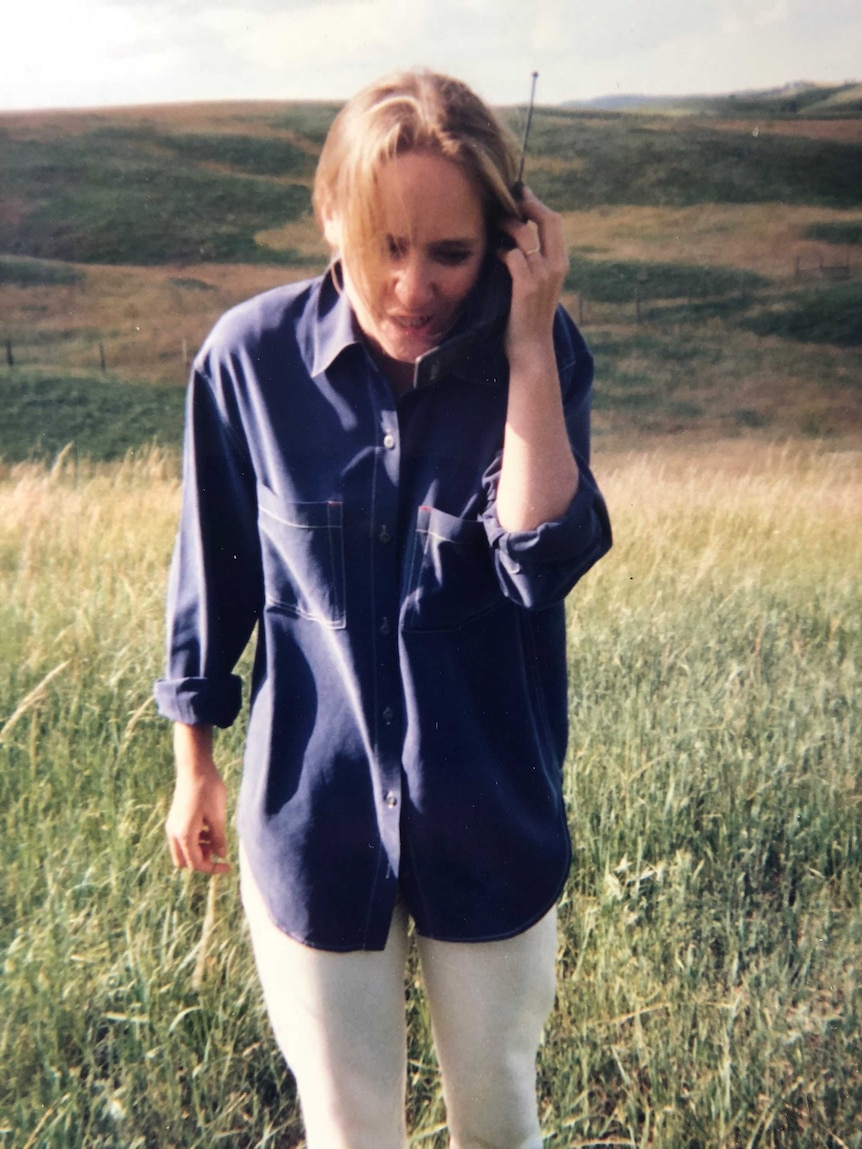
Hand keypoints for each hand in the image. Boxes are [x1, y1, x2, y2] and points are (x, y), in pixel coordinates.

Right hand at [165, 724, 230, 873]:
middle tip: (218, 849)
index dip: (213, 868)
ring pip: (183, 850)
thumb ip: (218, 839)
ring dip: (199, 849)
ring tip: (216, 836)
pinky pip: (183, 838)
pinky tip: (209, 827)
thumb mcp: (218, 816)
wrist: (194, 767)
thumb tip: (221, 856)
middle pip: (185, 861)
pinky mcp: (175, 818)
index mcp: (184, 835)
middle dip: (202, 860)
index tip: (228, 866)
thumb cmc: (208, 789)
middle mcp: (174, 833)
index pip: (197, 863)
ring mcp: (173, 825)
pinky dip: (195, 839)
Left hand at [498, 187, 569, 365]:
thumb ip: (535, 263)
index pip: (554, 222)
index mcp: (561, 264)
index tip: (521, 194)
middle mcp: (556, 266)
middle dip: (527, 204)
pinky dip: (500, 250)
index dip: (537, 205)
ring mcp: (543, 276)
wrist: (532, 349)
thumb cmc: (529, 318)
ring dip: (507, 224)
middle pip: (547, 220)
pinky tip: (493, 252)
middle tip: (508, 198)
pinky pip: (512, 256)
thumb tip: (517, 238)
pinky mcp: (527, 287)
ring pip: (526, 235)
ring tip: (494, 223)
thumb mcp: (539, 286)